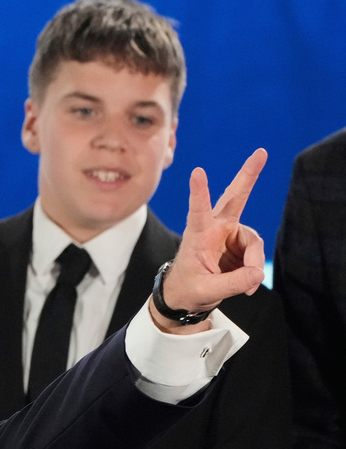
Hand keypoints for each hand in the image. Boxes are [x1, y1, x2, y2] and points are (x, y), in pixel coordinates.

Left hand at [151, 149, 267, 332]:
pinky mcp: (240, 245)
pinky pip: (256, 255)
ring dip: (253, 263)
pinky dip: (254, 272)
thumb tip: (258, 273)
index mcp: (198, 235)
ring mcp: (230, 235)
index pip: (198, 210)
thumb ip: (233, 283)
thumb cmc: (188, 289)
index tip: (197, 172)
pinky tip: (248, 286)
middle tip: (261, 152)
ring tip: (247, 286)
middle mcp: (215, 229)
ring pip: (254, 242)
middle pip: (235, 198)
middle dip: (248, 175)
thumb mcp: (207, 292)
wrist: (186, 296)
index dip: (199, 192)